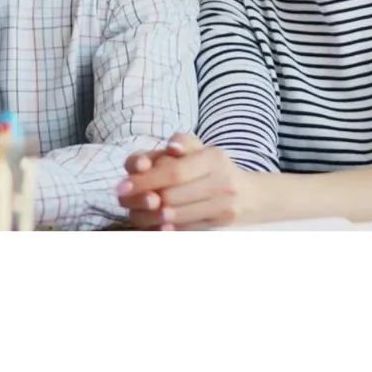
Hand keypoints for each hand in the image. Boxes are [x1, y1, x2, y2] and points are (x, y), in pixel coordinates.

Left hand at [116, 133, 251, 230]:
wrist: (249, 195)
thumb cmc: (213, 167)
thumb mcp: (200, 148)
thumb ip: (181, 142)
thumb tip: (171, 146)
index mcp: (214, 157)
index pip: (174, 171)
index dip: (146, 180)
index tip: (122, 186)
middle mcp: (222, 182)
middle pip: (172, 195)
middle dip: (142, 200)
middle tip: (123, 200)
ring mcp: (224, 206)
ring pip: (178, 216)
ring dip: (150, 216)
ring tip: (134, 212)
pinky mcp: (221, 225)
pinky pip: (188, 229)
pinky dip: (167, 227)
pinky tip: (154, 223)